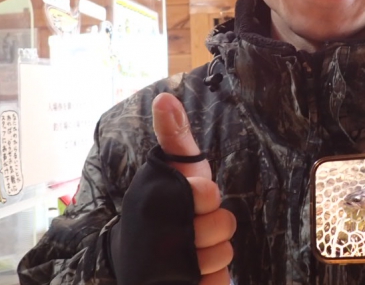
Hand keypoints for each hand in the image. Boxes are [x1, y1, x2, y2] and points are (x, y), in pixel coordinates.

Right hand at [153, 93, 235, 284]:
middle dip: (215, 224)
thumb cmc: (167, 203)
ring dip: (216, 252)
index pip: (206, 192)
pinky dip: (214, 279)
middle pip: (222, 226)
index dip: (207, 194)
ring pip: (223, 256)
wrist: (140, 258)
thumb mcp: (174, 167)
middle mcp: (159, 236)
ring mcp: (169, 268)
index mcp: (160, 199)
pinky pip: (218, 283)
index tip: (197, 196)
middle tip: (196, 224)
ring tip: (195, 248)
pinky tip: (198, 272)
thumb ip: (175, 136)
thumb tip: (164, 98)